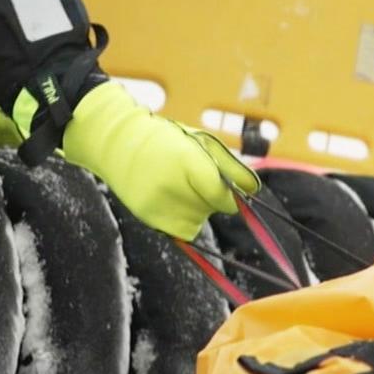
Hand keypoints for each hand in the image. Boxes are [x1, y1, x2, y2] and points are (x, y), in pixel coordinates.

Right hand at [60, 82, 259, 239]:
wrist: (119, 145)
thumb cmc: (168, 141)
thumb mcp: (202, 142)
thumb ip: (233, 167)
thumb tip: (255, 192)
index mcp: (187, 163)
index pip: (222, 196)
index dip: (227, 194)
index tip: (223, 186)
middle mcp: (171, 187)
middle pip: (211, 209)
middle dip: (210, 198)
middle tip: (189, 177)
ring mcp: (157, 206)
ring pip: (198, 222)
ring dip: (197, 210)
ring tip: (178, 187)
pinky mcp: (149, 219)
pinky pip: (183, 232)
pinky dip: (184, 220)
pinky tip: (172, 201)